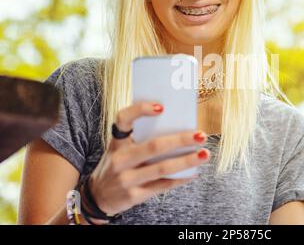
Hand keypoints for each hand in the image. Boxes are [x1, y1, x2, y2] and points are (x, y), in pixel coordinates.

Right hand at [88, 101, 209, 216]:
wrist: (98, 196)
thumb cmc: (118, 164)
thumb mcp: (120, 148)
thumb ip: (141, 138)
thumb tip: (178, 127)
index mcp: (116, 142)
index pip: (123, 119)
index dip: (140, 110)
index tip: (162, 107)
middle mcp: (119, 160)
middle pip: (154, 146)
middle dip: (181, 140)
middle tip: (201, 135)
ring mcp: (126, 179)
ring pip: (162, 168)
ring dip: (187, 161)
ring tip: (204, 154)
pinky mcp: (133, 196)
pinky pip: (162, 186)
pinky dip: (180, 178)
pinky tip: (193, 172)